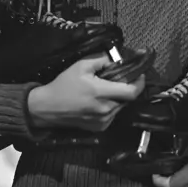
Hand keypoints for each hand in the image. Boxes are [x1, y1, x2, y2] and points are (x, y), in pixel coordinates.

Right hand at [27, 53, 145, 132]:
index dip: (139, 82)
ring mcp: (103, 121)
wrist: (48, 108)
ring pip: (121, 107)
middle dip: (126, 87)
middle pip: (127, 98)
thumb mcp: (81, 66)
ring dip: (118, 97)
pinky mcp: (100, 128)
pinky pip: (113, 115)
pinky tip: (99, 101)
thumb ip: (102, 59)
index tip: (139, 74)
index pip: (131, 91)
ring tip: (105, 90)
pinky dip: (111, 106)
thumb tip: (118, 58)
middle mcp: (104, 109)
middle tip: (117, 79)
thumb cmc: (63, 85)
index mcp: (100, 93)